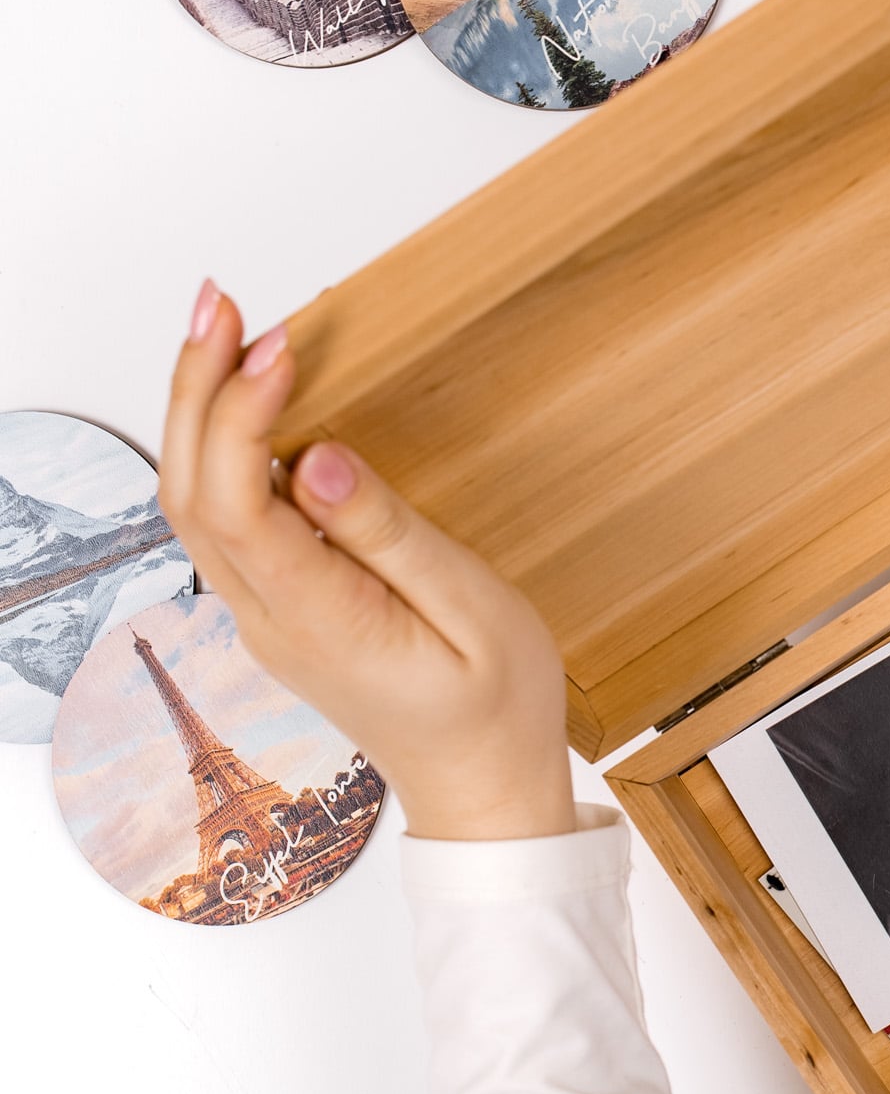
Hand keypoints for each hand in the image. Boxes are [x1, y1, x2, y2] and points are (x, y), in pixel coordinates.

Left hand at [160, 281, 574, 840]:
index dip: (239, 412)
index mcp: (316, 620)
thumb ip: (388, 536)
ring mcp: (267, 617)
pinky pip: (226, 520)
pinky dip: (222, 449)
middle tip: (220, 301)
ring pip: (194, 503)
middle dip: (196, 386)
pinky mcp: (283, 610)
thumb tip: (312, 459)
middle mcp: (269, 619)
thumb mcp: (470, 614)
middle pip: (189, 492)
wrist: (486, 791)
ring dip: (199, 412)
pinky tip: (250, 404)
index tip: (279, 343)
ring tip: (225, 331)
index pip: (236, 504)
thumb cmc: (496, 707)